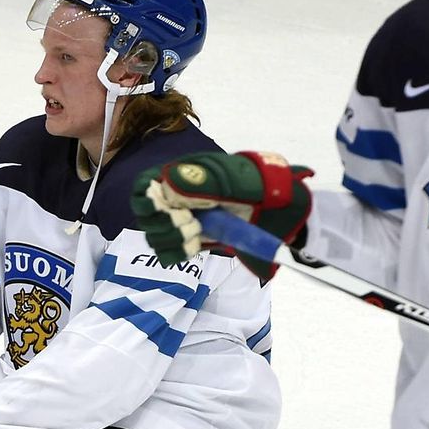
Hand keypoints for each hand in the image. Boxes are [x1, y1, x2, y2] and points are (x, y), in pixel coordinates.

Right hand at [131, 151, 313, 279]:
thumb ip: (200, 182)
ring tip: (197, 235)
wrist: (282, 213)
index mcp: (183, 175)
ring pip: (155, 235)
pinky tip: (195, 247)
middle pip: (145, 214)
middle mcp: (178, 197)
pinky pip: (169, 253)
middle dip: (163, 224)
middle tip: (191, 225)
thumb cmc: (261, 189)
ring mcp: (185, 220)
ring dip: (171, 239)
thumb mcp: (234, 182)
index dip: (148, 201)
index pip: (145, 185)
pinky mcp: (193, 241)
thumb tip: (164, 182)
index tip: (168, 210)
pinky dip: (177, 253)